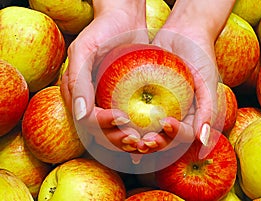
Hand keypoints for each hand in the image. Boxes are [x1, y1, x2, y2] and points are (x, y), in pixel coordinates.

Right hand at [60, 0, 148, 151]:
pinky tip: (150, 134)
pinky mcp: (123, 98)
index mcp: (76, 93)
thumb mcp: (85, 49)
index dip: (103, 125)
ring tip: (145, 142)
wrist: (124, 18)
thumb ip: (78, 81)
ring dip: (127, 141)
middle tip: (137, 140)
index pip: (86, 120)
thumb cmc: (102, 29)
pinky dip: (138, 130)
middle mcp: (90, 101)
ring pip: (114, 131)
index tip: (124, 120)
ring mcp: (106, 101)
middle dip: (117, 140)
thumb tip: (80, 114)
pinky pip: (128, 120)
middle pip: (100, 132)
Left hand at [139, 0, 235, 156]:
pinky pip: (135, 109)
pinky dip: (128, 119)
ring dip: (139, 137)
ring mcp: (160, 106)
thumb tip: (203, 142)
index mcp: (192, 116)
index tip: (166, 123)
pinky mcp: (145, 95)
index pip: (184, 134)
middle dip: (154, 143)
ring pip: (148, 128)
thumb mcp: (208, 81)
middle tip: (143, 142)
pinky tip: (117, 122)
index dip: (175, 135)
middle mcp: (176, 114)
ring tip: (128, 137)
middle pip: (164, 137)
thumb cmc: (200, 55)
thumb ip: (208, 111)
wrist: (184, 31)